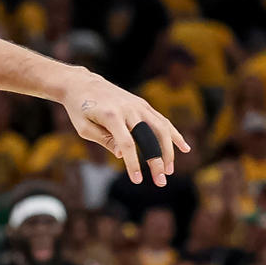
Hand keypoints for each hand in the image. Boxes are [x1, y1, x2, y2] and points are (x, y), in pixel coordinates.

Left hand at [56, 65, 189, 186]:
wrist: (82, 83)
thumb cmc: (80, 108)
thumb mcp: (84, 127)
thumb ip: (104, 140)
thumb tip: (123, 154)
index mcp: (111, 115)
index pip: (127, 144)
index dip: (133, 163)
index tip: (137, 180)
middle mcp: (128, 109)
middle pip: (149, 137)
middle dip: (157, 160)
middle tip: (161, 181)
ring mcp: (138, 105)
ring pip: (161, 128)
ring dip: (169, 150)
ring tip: (170, 170)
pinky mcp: (142, 104)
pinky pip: (162, 120)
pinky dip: (174, 134)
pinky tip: (185, 147)